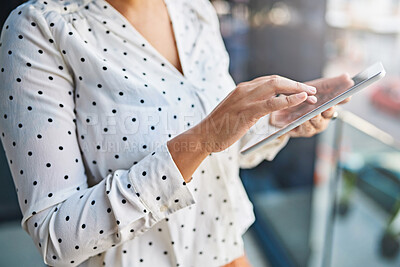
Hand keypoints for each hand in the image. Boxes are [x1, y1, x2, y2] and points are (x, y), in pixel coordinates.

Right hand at [167, 75, 315, 180]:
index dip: (287, 83)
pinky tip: (301, 99)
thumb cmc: (219, 127)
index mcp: (242, 89)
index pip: (269, 80)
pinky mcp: (247, 111)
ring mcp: (245, 99)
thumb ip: (249, 105)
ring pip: (276, 86)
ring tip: (311, 95)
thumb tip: (265, 106)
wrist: (204, 136)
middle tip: (311, 90)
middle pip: (275, 80)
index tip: (300, 88)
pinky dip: (289, 99)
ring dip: (297, 89)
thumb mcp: (235, 111)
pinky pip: (273, 102)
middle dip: (296, 84)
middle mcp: (244, 90)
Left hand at [270, 73, 353, 137]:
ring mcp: (312, 125)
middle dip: (329, 110)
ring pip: (316, 123)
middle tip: (329, 105)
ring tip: (314, 113)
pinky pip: (303, 129)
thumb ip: (330, 83)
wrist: (282, 109)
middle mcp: (322, 118)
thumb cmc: (301, 99)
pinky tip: (302, 120)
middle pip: (328, 114)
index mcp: (327, 107)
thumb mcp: (314, 89)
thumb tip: (347, 76)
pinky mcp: (300, 131)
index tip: (346, 95)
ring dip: (316, 118)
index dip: (342, 99)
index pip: (337, 101)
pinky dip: (304, 125)